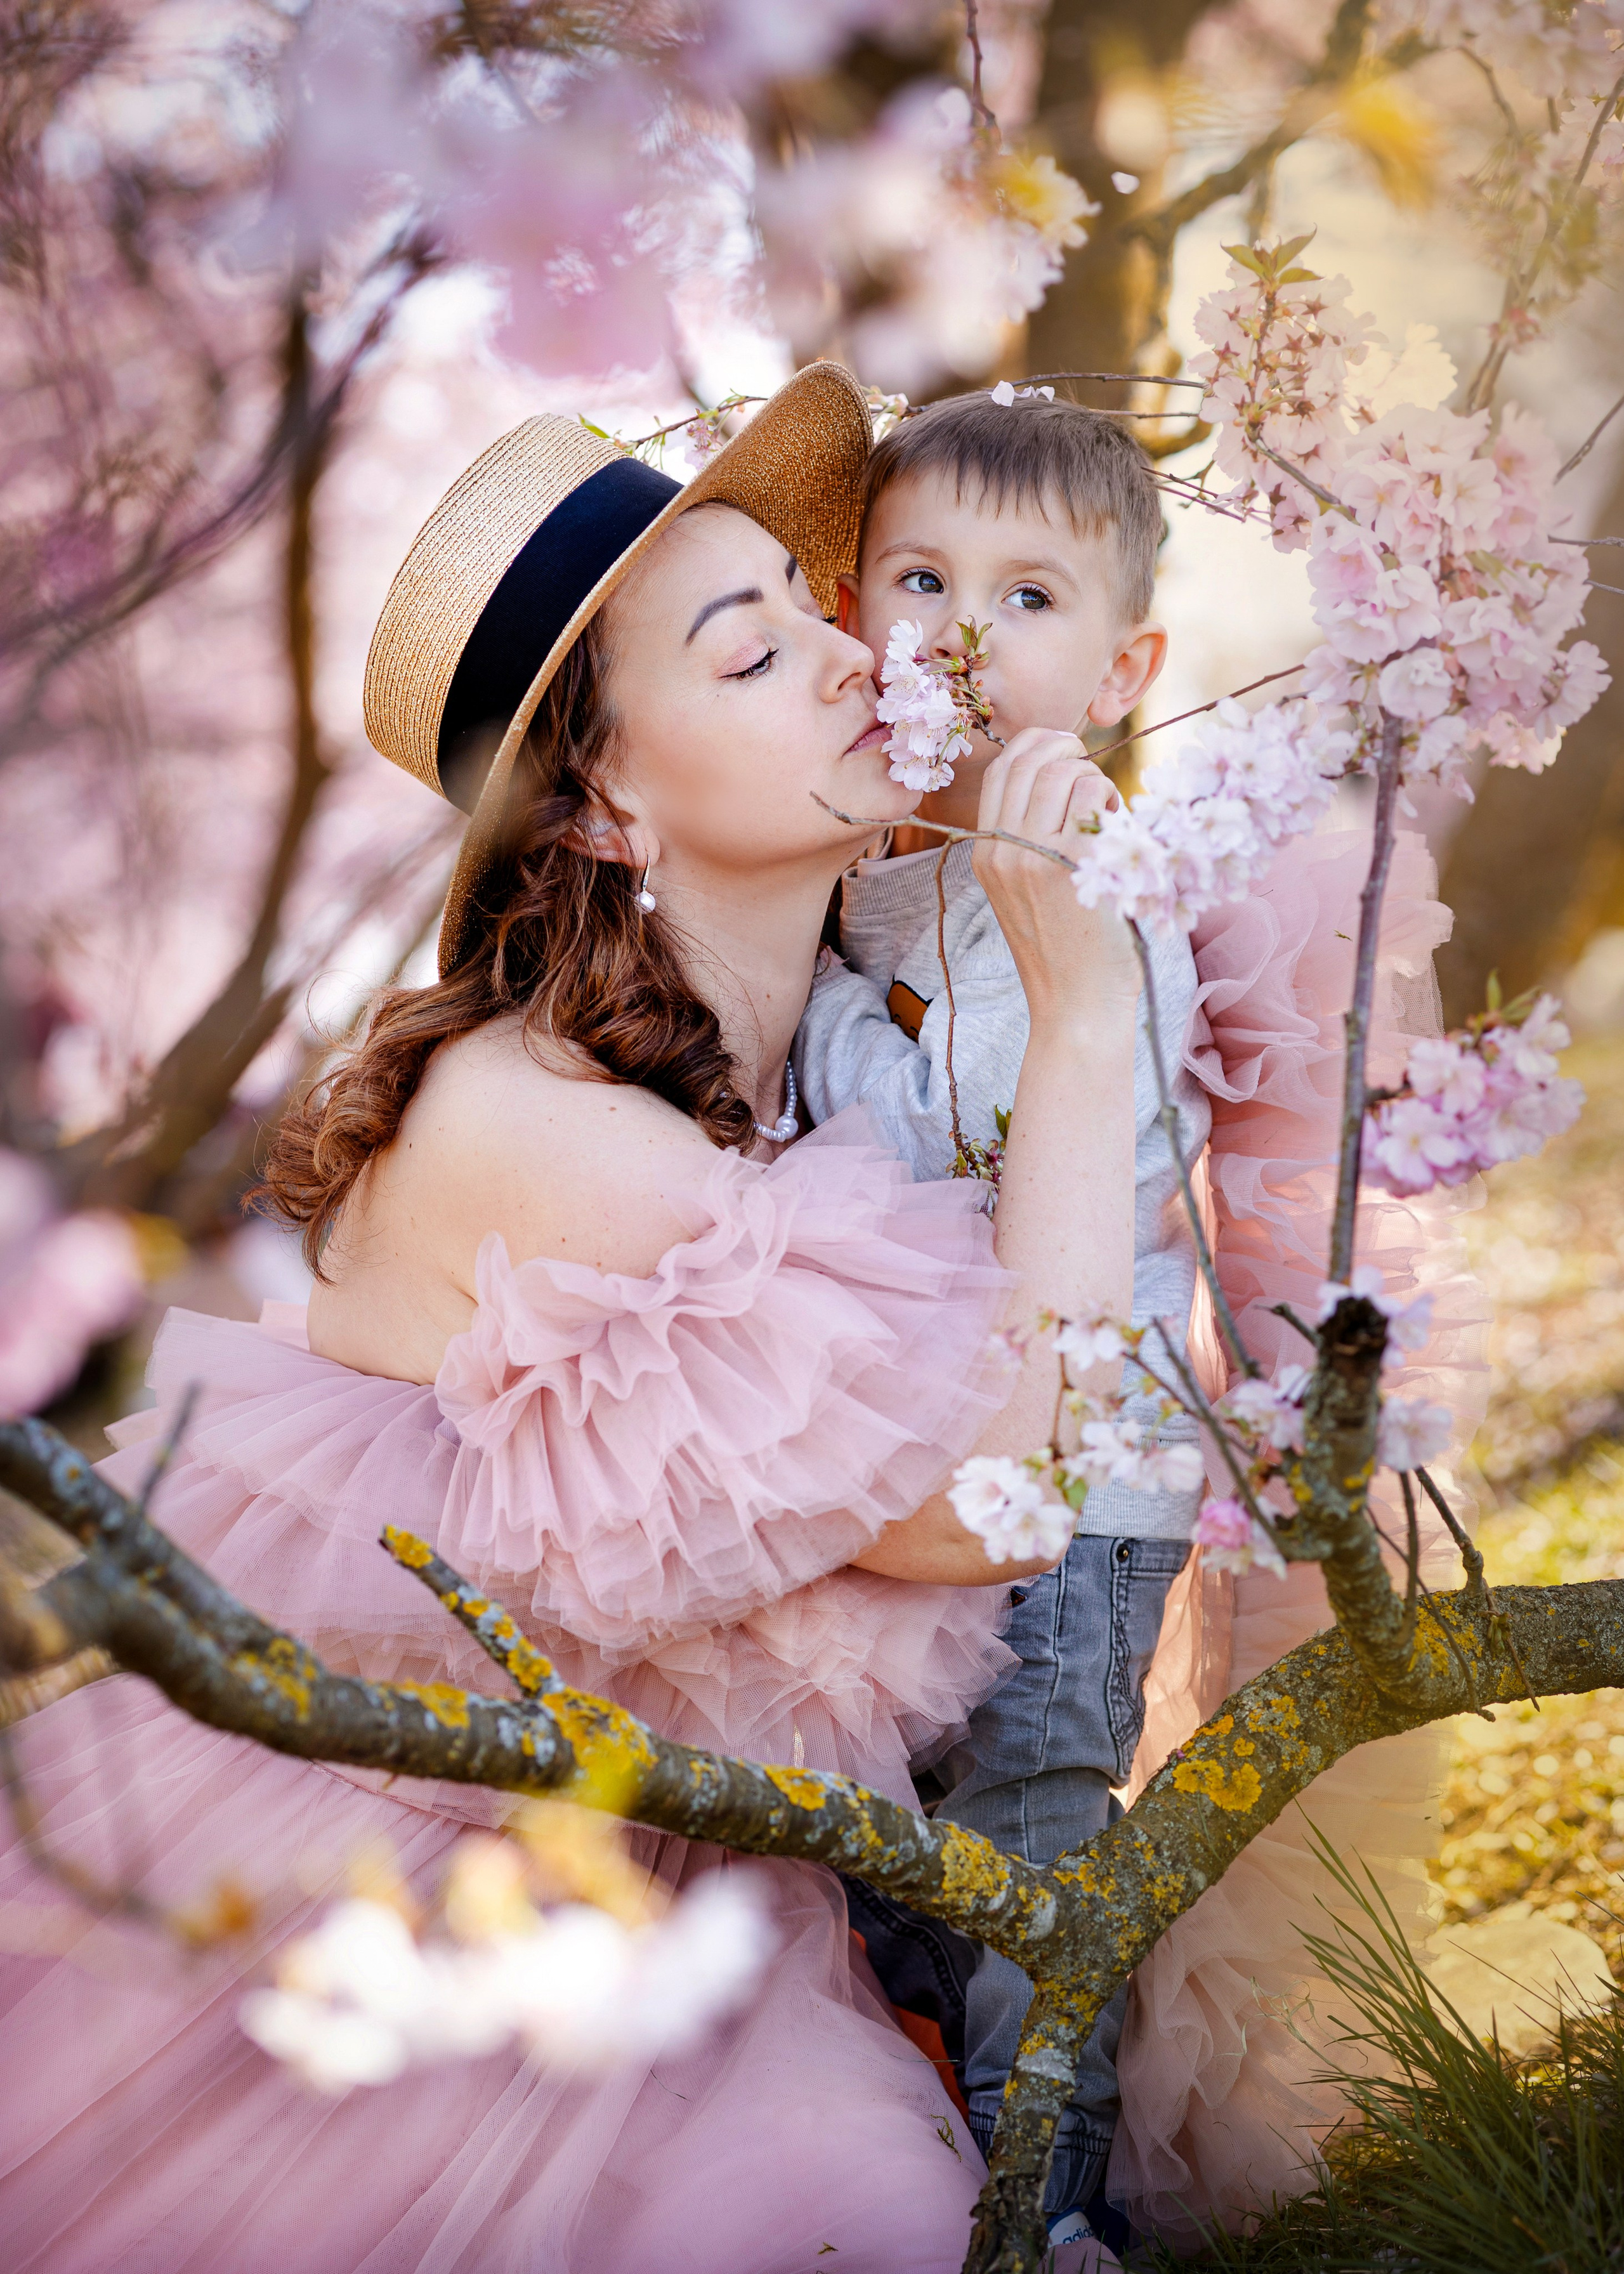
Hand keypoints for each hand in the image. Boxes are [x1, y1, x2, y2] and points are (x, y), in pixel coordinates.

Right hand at [972, 729, 1139, 1029]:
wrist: (1075, 1007)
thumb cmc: (1065, 952)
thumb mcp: (1026, 894)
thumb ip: (1031, 841)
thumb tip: (1064, 778)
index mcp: (985, 854)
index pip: (999, 770)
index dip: (1035, 744)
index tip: (1066, 751)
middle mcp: (1001, 850)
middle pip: (1029, 759)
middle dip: (1069, 748)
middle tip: (1095, 772)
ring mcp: (1033, 857)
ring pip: (1063, 771)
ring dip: (1095, 778)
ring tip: (1108, 812)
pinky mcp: (1071, 865)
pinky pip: (1093, 795)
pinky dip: (1112, 800)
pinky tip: (1120, 831)